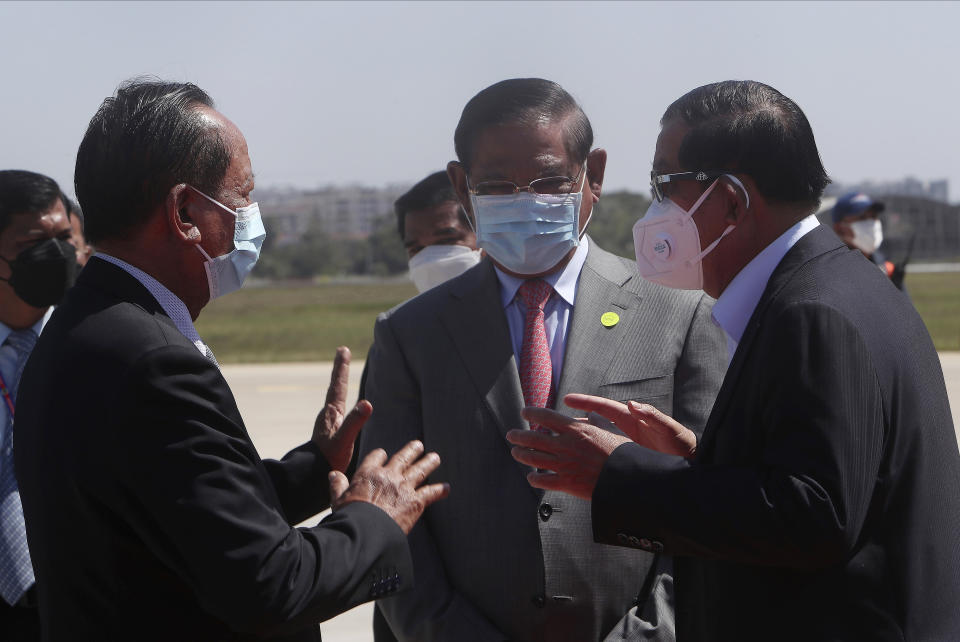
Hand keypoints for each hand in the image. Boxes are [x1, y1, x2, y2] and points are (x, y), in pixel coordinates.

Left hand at [312, 346, 371, 472]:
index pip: (338, 385)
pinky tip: (342, 409)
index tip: (343, 349)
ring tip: (342, 376)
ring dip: (340, 385)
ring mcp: (329, 423)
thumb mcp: (344, 440)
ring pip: (336, 398)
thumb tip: (367, 402)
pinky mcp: (331, 432)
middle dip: (340, 370)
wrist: (312, 475)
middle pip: (336, 387)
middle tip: (342, 352)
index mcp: (332, 413)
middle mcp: (329, 415)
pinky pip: (339, 410)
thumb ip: (354, 422)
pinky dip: (342, 401)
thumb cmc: (328, 459)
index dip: (341, 367)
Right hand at [328, 440, 449, 533]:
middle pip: (402, 457)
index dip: (381, 455)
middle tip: (418, 445)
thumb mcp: (338, 500)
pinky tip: (447, 488)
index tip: (384, 455)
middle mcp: (388, 476)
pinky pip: (431, 493)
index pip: (377, 457)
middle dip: (411, 450)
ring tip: (435, 457)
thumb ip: (337, 485)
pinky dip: (440, 490)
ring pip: (420, 470)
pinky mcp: (415, 501)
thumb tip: (332, 474)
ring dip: (429, 463)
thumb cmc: (349, 517)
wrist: (366, 532)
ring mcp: (403, 487)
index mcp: (368, 473)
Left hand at [505, 407, 630, 500]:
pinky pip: (543, 481)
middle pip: (533, 438)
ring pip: (534, 459)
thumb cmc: (622, 451)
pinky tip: (531, 477)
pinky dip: (534, 478)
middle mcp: (565, 446)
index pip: (546, 417)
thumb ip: (596, 420)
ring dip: (521, 455)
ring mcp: (564, 465)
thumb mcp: (610, 429)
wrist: (628, 478)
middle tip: (511, 434)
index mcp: (575, 430)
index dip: (532, 413)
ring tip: (515, 452)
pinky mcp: (566, 483)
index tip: (524, 412)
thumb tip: (589, 414)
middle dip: (519, 436)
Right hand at [564, 394, 697, 458]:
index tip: (568, 399)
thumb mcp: (666, 428)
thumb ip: (651, 415)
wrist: (687, 461)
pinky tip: (575, 462)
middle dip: (573, 420)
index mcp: (630, 418)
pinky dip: (587, 455)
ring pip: (593, 439)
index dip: (585, 402)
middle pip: (592, 422)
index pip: (603, 406)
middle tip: (551, 421)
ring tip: (555, 440)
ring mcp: (621, 443)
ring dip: (576, 438)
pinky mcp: (622, 456)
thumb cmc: (678, 442)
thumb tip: (632, 404)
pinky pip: (600, 454)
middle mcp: (623, 428)